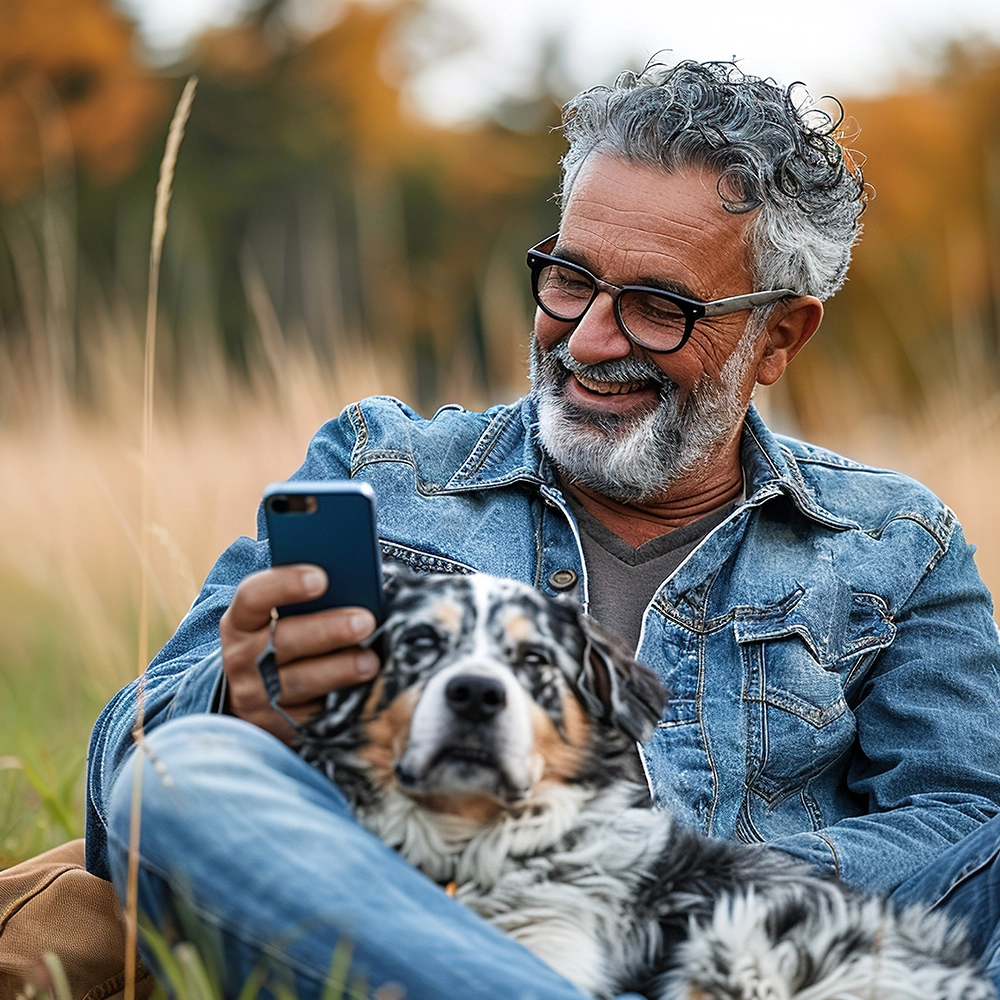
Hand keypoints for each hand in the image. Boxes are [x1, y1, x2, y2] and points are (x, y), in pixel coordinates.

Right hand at [219, 565, 378, 742]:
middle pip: (284, 641)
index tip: (321, 578)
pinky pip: (314, 716)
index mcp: (241, 621)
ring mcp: (257, 697)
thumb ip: (308, 603)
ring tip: (371, 661)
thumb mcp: (280, 618)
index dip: (285, 585)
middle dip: (328, 630)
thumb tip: (355, 586)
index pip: (253, 597)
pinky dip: (342, 701)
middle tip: (365, 621)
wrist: (254, 696)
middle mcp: (242, 659)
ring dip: (340, 670)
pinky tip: (367, 691)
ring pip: (301, 682)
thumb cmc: (282, 640)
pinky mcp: (279, 727)